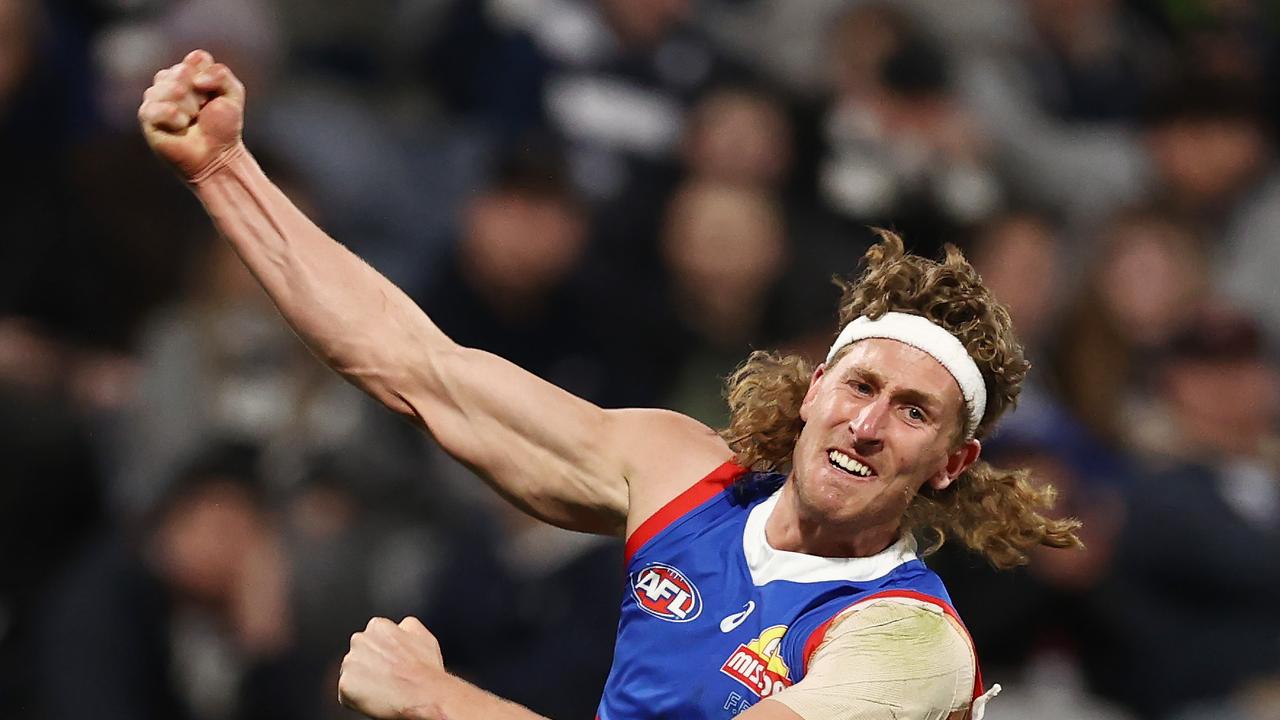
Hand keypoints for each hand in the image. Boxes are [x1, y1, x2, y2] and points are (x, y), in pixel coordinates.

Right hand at [138, 49, 245, 179]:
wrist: (217, 156)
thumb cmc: (223, 126)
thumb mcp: (233, 94)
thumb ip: (220, 74)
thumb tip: (194, 79)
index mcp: (189, 72)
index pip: (197, 59)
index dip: (210, 78)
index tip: (214, 96)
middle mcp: (169, 81)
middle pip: (182, 71)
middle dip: (200, 95)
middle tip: (202, 111)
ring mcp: (155, 97)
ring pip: (171, 88)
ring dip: (189, 107)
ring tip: (192, 121)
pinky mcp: (147, 116)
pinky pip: (157, 107)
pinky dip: (174, 117)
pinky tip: (181, 126)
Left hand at [338, 617, 446, 719]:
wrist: (424, 696)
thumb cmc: (426, 670)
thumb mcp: (423, 635)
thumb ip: (404, 627)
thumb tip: (399, 627)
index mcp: (377, 626)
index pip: (372, 640)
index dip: (382, 655)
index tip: (391, 663)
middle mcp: (359, 640)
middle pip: (359, 655)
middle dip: (369, 666)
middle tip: (388, 678)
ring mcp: (350, 663)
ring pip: (351, 674)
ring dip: (363, 682)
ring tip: (384, 689)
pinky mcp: (345, 685)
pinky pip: (346, 694)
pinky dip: (357, 699)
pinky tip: (376, 699)